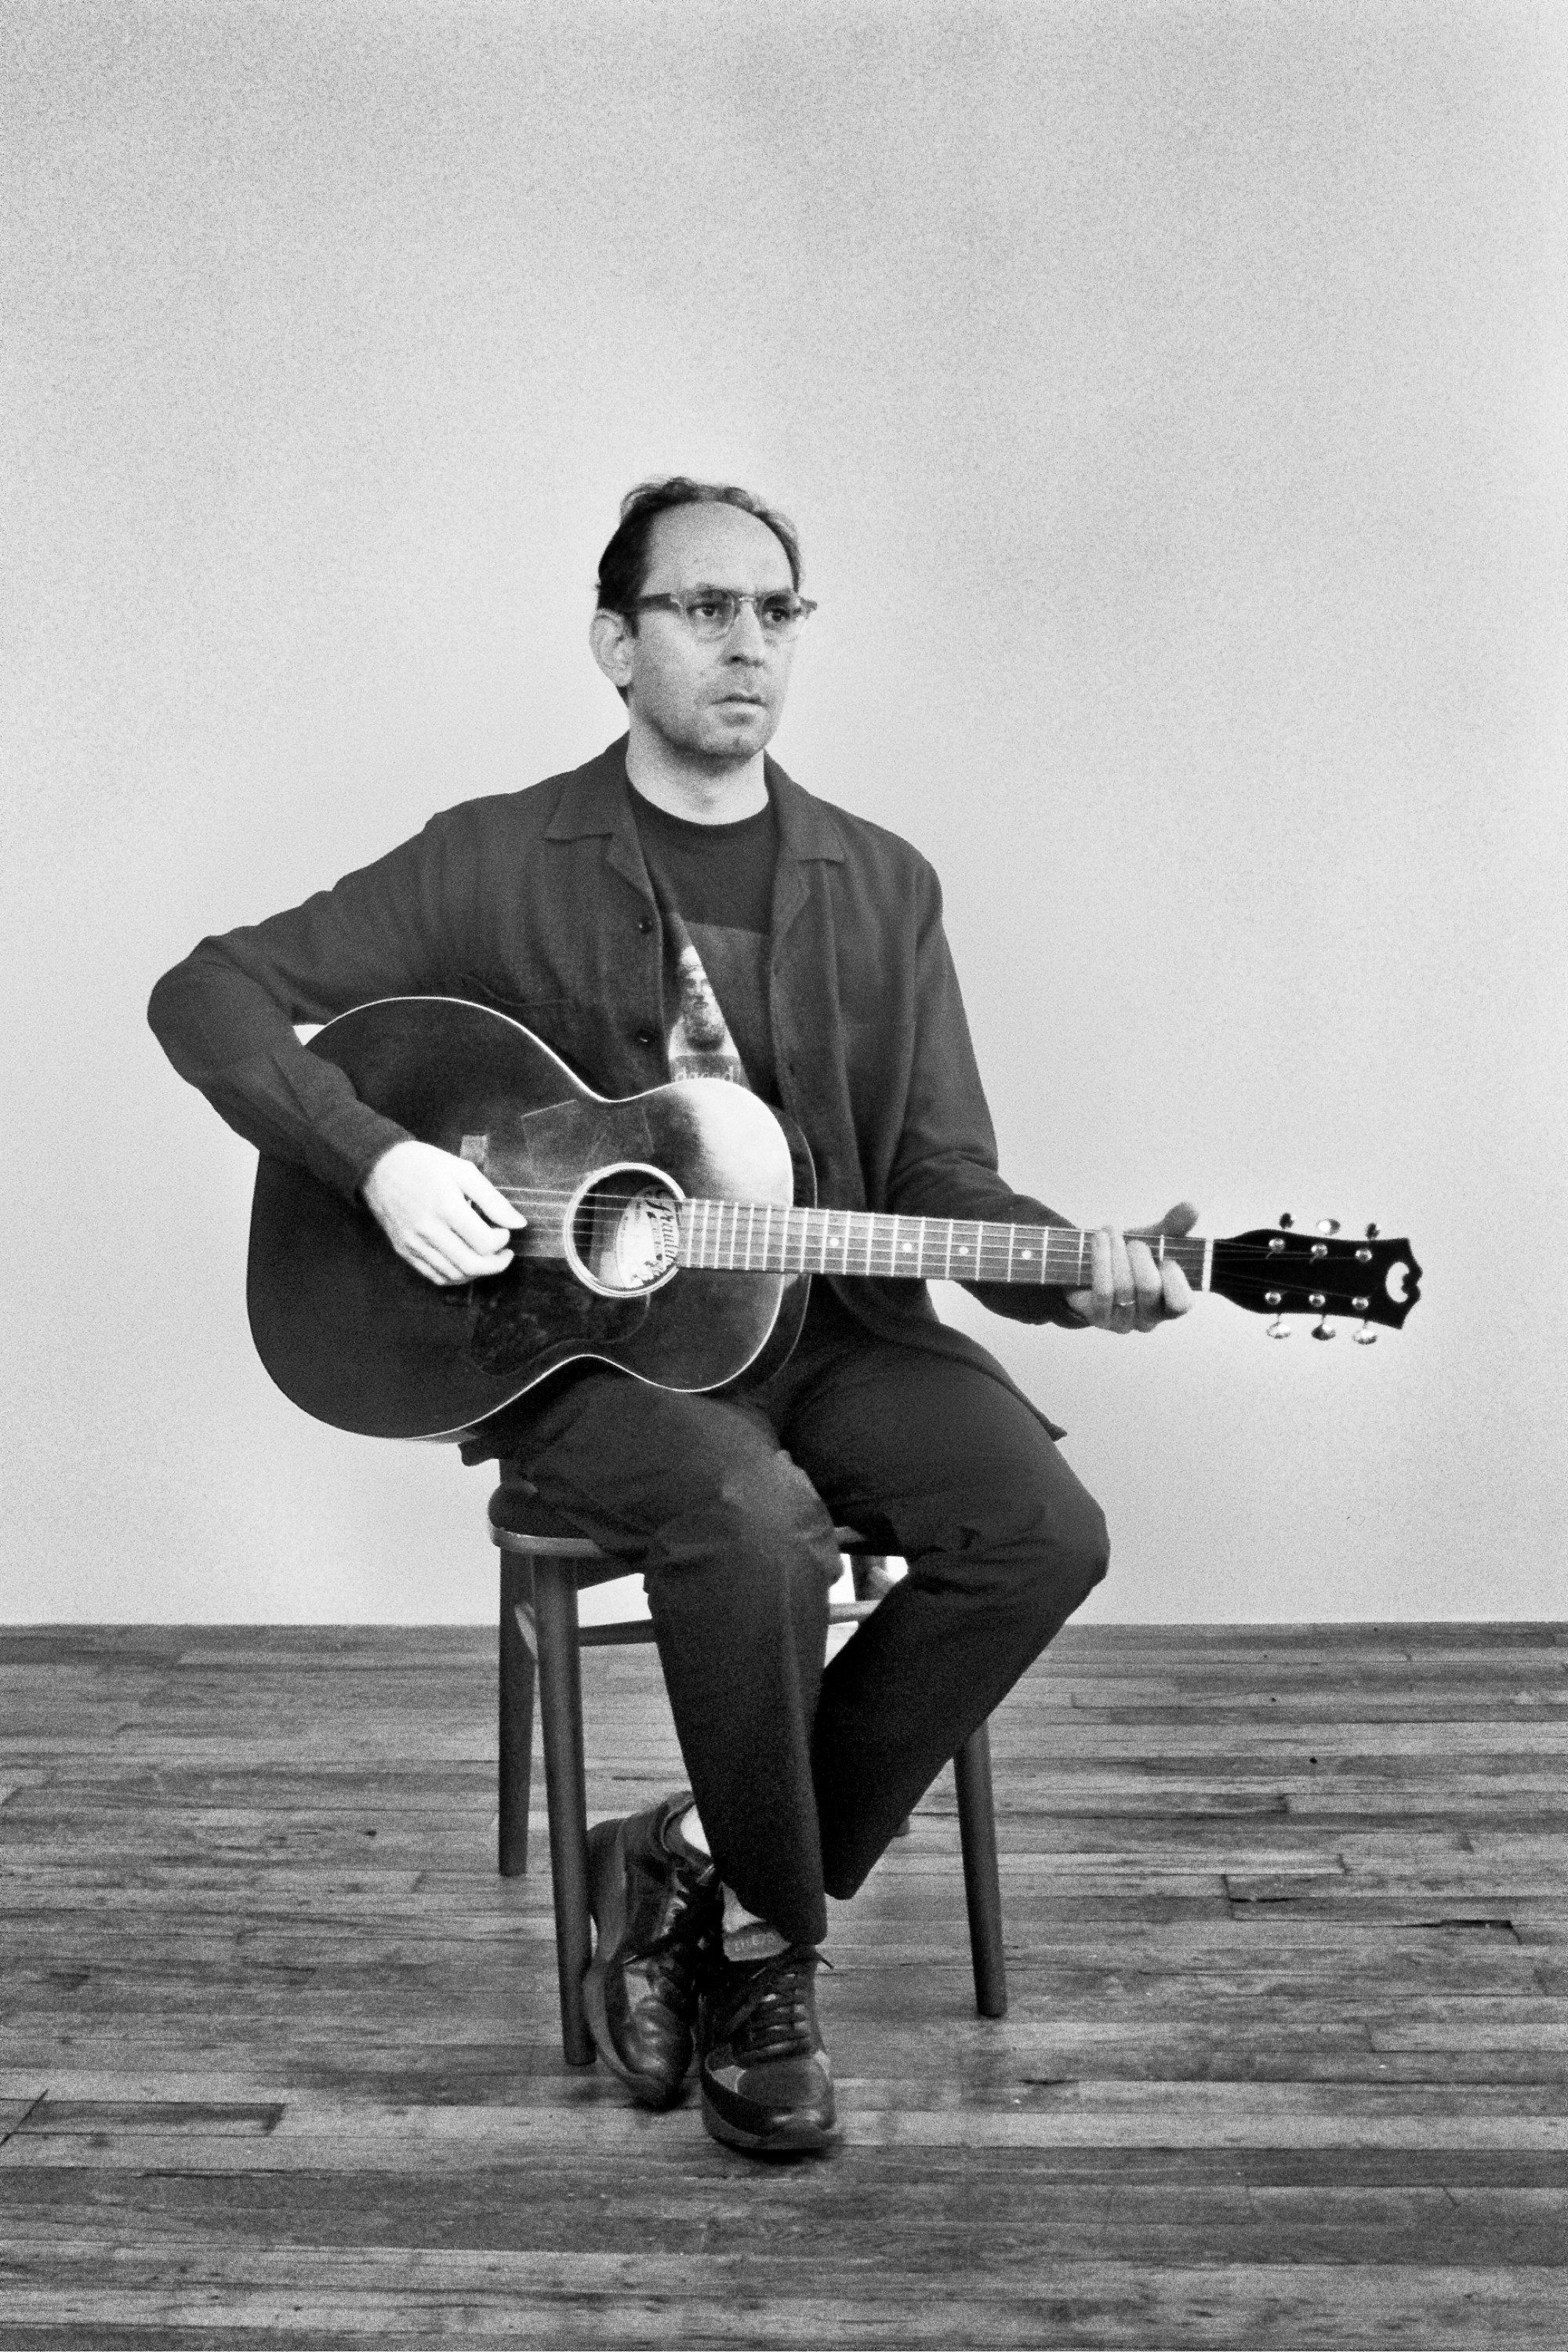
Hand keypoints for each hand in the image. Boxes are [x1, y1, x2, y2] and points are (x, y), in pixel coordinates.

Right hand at [361, 1140, 526, 1286]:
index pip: (485, 1243)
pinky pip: (434, 1277)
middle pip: (472, 1265)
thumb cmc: (425, 1165)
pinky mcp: (404, 1251)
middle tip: (505, 1253)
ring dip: (478, 1272)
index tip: (504, 1230)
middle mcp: (429, 1231)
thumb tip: (518, 1223)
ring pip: (454, 1276)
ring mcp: (414, 1244)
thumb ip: (493, 1200)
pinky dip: (456, 1276)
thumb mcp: (463, 1171)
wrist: (380, 1167)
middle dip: (497, 1264)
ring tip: (486, 1258)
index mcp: (446, 1207)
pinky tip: (465, 1263)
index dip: (503, 1241)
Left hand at [1066, 1201, 1197, 1332]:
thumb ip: (1174, 1226)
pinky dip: (1101, 1259)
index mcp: (1170, 1303)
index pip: (1182, 1303)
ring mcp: (1123, 1322)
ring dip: (1116, 1252)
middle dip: (1141, 1257)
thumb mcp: (1154, 1240)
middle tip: (1134, 1242)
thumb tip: (1191, 1208)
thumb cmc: (1129, 1258)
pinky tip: (1099, 1239)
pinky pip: (1102, 1291)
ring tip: (1111, 1231)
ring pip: (1123, 1288)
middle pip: (1150, 1288)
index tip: (1167, 1258)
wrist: (1089, 1267)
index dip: (1175, 1279)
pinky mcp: (1099, 1318)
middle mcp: (1149, 1318)